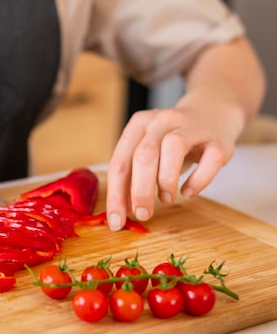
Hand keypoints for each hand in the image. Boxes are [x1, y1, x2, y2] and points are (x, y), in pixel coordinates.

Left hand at [106, 100, 237, 229]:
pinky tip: (189, 192)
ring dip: (166, 180)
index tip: (116, 221)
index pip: (119, 162)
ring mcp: (192, 127)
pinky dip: (198, 180)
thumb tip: (122, 210)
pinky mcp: (219, 139)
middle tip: (142, 214)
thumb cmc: (172, 141)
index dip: (116, 195)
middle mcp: (162, 121)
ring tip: (166, 199)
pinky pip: (211, 159)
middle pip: (144, 155)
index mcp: (139, 124)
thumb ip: (133, 176)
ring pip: (173, 148)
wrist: (212, 112)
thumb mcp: (148, 151)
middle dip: (139, 191)